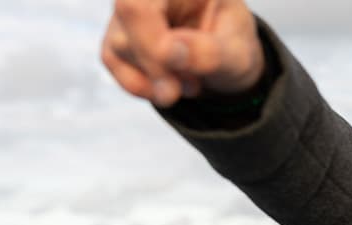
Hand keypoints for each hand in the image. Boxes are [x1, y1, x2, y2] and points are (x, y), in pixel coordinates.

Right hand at [100, 0, 264, 106]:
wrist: (226, 59)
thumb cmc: (233, 47)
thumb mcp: (238, 53)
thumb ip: (211, 52)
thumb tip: (174, 52)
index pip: (144, 1)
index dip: (153, 35)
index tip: (178, 62)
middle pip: (128, 16)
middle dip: (156, 63)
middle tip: (187, 89)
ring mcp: (128, 11)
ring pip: (120, 45)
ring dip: (155, 77)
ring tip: (192, 82)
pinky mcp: (117, 35)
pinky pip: (114, 62)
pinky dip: (141, 85)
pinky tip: (170, 87)